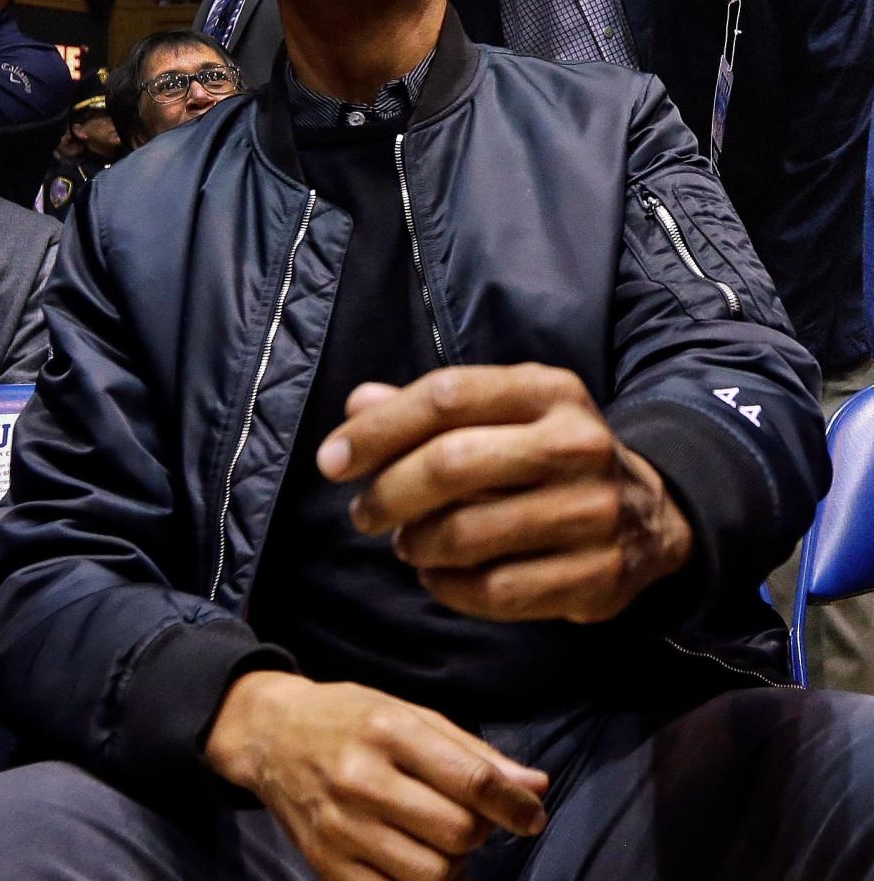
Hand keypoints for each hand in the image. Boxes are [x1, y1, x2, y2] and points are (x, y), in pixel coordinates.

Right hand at [205, 671, 548, 880]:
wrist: (271, 735)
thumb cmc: (351, 717)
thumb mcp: (409, 713)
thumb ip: (472, 751)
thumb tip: (535, 786)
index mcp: (389, 729)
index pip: (470, 780)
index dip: (514, 805)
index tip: (533, 815)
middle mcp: (363, 778)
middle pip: (458, 832)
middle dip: (480, 830)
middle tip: (470, 815)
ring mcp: (341, 827)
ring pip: (433, 874)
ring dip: (453, 862)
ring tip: (440, 837)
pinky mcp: (325, 865)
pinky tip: (412, 857)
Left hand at [317, 365, 692, 623]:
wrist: (651, 514)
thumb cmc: (547, 456)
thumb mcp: (502, 415)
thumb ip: (430, 410)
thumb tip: (357, 404)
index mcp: (548, 390)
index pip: (446, 396)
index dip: (378, 429)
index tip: (333, 460)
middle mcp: (577, 443)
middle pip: (452, 463)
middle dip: (389, 493)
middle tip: (363, 513)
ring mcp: (594, 511)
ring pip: (469, 534)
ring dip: (417, 545)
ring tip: (405, 544)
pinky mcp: (599, 574)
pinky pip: (498, 591)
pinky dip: (450, 588)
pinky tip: (439, 577)